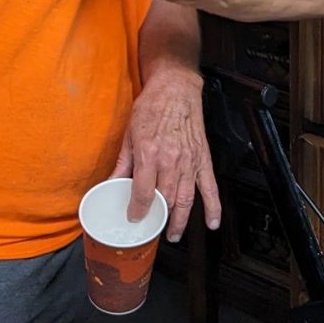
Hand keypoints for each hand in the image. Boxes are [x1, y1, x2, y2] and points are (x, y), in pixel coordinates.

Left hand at [110, 65, 221, 241]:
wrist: (175, 88)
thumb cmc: (152, 106)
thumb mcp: (129, 134)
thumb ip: (122, 164)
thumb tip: (110, 184)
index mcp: (149, 154)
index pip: (143, 194)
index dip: (137, 211)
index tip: (133, 217)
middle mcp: (170, 160)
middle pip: (164, 201)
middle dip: (157, 219)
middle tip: (151, 228)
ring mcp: (189, 161)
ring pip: (185, 200)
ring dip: (180, 221)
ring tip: (174, 234)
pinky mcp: (202, 158)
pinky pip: (209, 187)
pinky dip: (213, 207)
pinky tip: (211, 222)